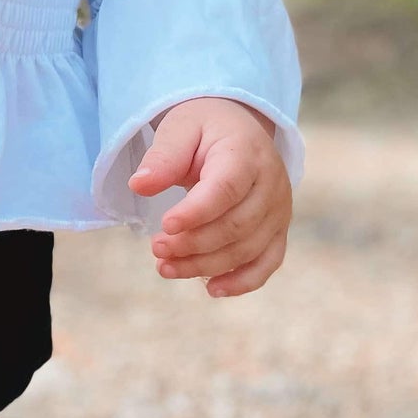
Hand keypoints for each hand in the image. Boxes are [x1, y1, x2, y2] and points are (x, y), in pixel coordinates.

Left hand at [127, 97, 291, 297]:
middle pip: (236, 225)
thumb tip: (139, 185)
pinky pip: (267, 262)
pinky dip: (243, 281)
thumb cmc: (204, 128)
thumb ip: (162, 157)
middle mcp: (271, 184)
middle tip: (155, 248)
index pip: (226, 189)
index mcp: (246, 153)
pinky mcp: (277, 229)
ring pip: (248, 249)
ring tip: (165, 267)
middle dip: (193, 243)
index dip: (196, 212)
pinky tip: (211, 289)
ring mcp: (279, 210)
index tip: (164, 226)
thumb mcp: (179, 128)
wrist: (238, 128)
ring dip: (206, 265)